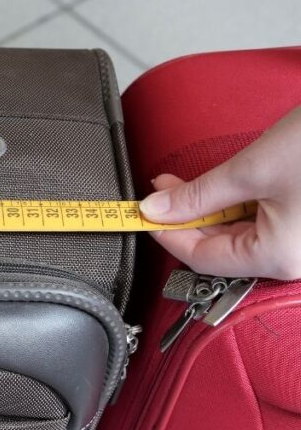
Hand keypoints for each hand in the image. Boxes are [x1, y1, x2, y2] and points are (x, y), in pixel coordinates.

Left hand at [140, 106, 300, 279]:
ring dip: (211, 211)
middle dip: (187, 220)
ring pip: (242, 237)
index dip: (168, 235)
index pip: (202, 258)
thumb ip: (198, 195)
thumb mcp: (252, 168)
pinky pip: (265, 226)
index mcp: (278, 258)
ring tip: (186, 183)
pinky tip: (223, 187)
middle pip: (221, 250)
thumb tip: (155, 210)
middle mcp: (294, 260)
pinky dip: (238, 207)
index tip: (144, 212)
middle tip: (162, 189)